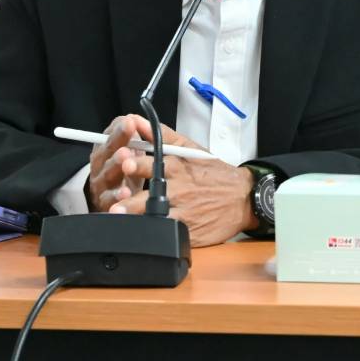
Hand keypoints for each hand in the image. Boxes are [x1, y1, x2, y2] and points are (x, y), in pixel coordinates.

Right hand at [85, 114, 154, 212]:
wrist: (115, 202)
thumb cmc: (126, 171)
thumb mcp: (132, 151)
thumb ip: (136, 135)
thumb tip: (136, 118)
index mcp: (108, 150)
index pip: (112, 136)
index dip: (119, 130)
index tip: (130, 122)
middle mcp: (101, 165)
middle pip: (107, 153)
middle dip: (116, 145)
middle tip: (127, 141)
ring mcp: (102, 185)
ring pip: (107, 174)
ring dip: (115, 167)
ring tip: (126, 162)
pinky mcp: (104, 204)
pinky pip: (109, 199)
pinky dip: (116, 196)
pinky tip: (125, 193)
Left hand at [108, 125, 257, 246]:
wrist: (242, 197)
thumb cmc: (214, 172)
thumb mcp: (191, 149)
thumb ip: (162, 136)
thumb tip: (137, 121)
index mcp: (178, 168)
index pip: (154, 165)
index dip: (139, 165)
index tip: (126, 164)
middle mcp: (179, 191)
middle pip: (152, 197)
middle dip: (133, 202)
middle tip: (116, 206)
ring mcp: (184, 213)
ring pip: (157, 219)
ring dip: (137, 222)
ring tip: (122, 226)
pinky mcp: (188, 232)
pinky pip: (168, 236)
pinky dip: (153, 237)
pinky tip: (139, 239)